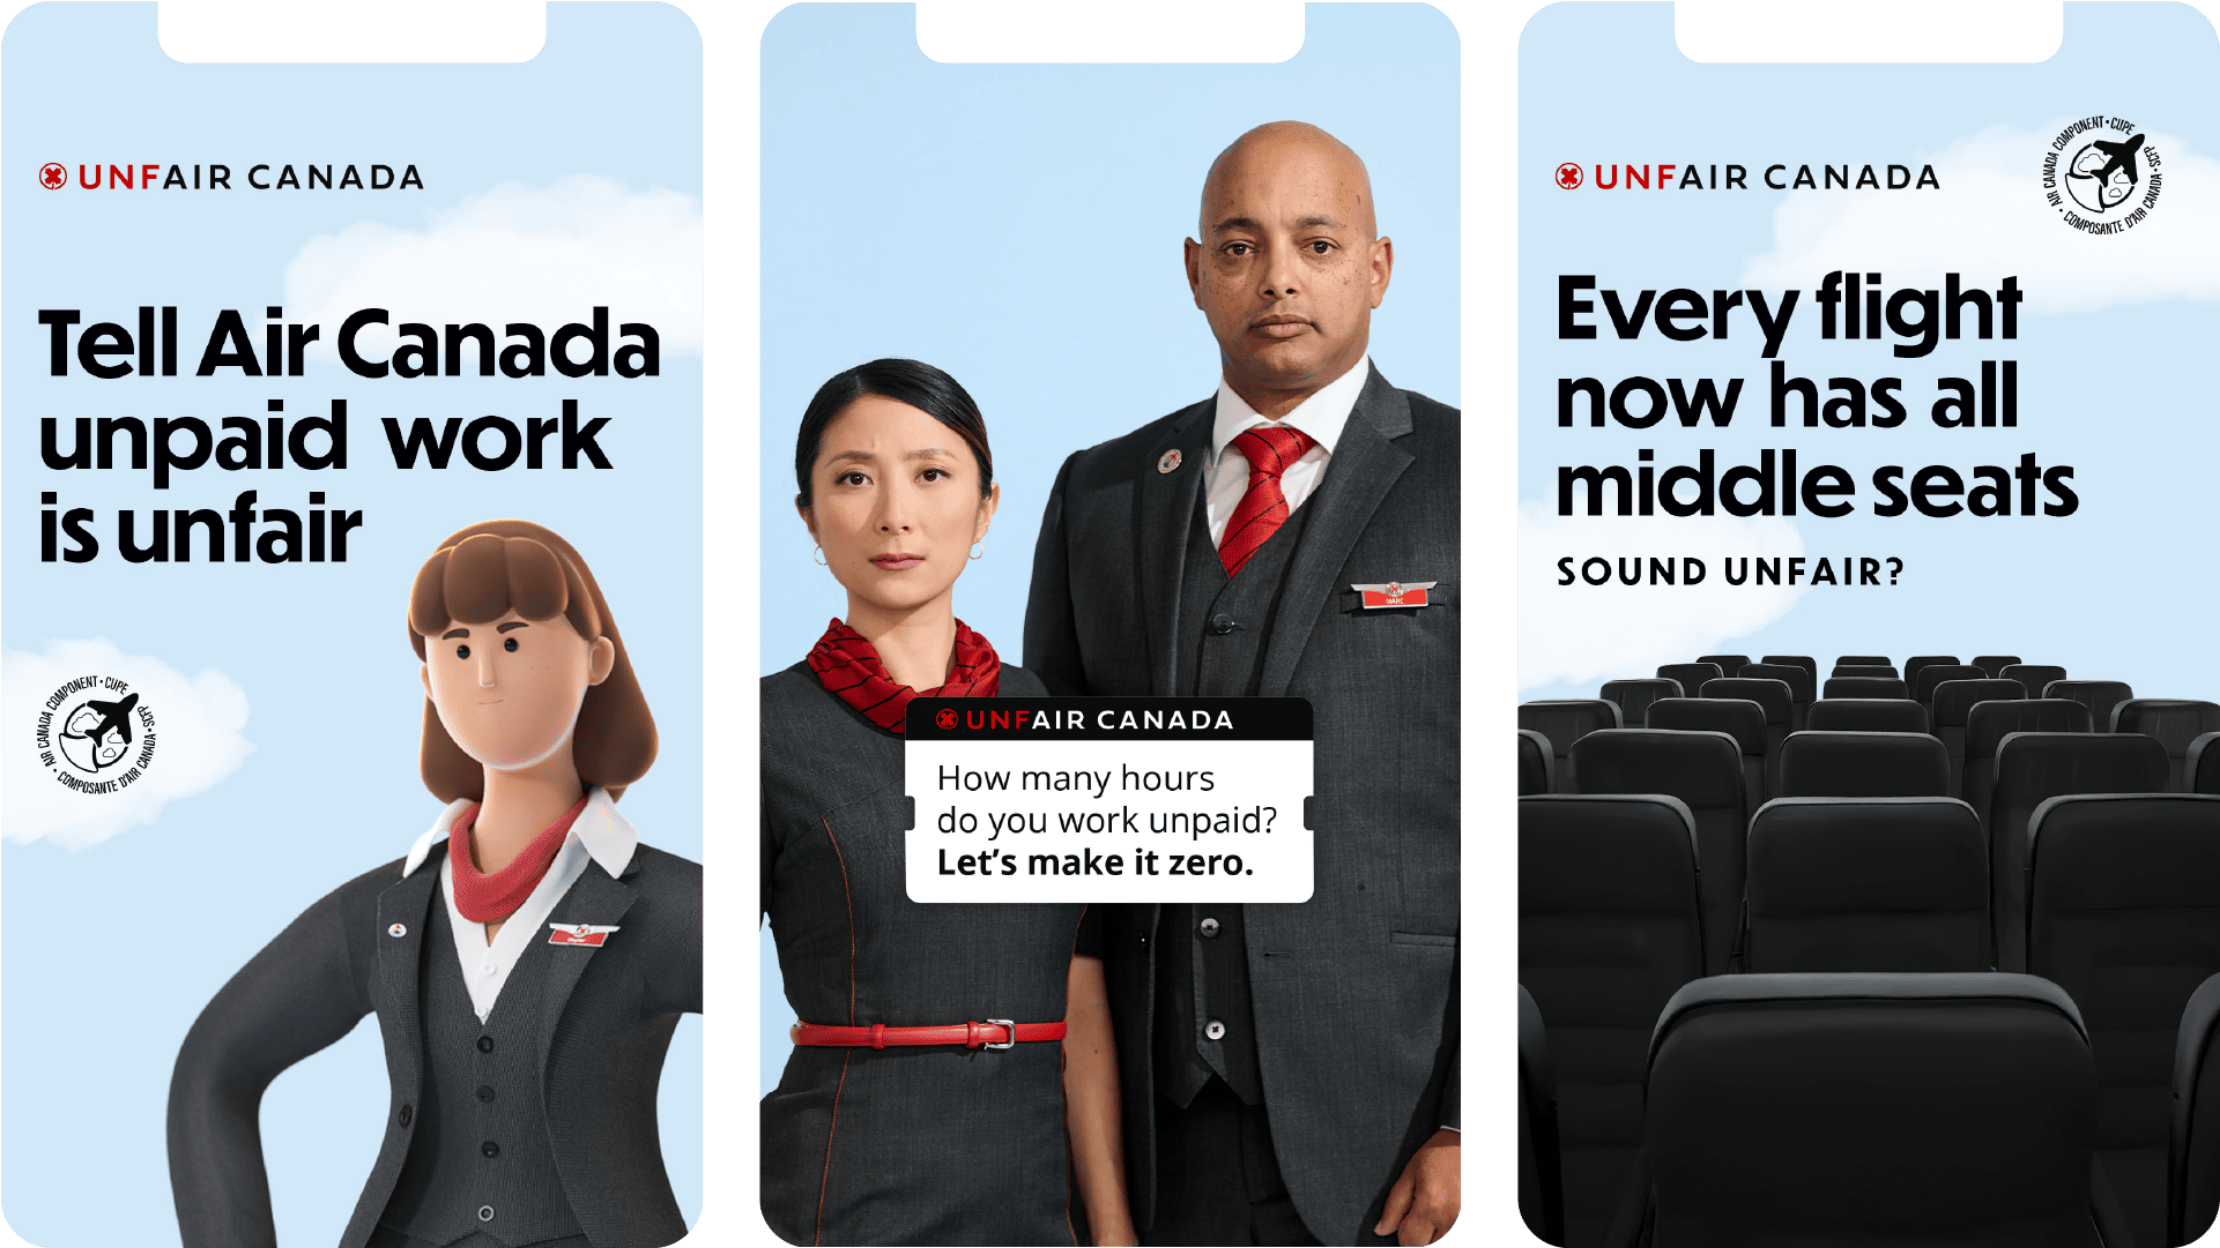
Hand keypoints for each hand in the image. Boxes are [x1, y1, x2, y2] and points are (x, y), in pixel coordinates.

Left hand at [1374, 1128, 1459, 1245]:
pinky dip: (1450, 1228)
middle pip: (1427, 1246)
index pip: (1408, 1242)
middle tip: (1425, 1212)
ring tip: (1439, 1210)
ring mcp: (1466, 1222)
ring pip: (1442, 1242)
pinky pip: (1456, 1235)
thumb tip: (1382, 1231)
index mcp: (1431, 1206)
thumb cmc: (1438, 1155)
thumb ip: (1394, 1206)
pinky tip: (1450, 1212)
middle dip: (1421, 1235)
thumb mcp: (1410, 1174)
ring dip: (1437, 1234)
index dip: (1404, 1232)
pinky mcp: (1476, 1221)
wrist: (1468, 1142)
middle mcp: (1451, 1219)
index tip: (1409, 1218)